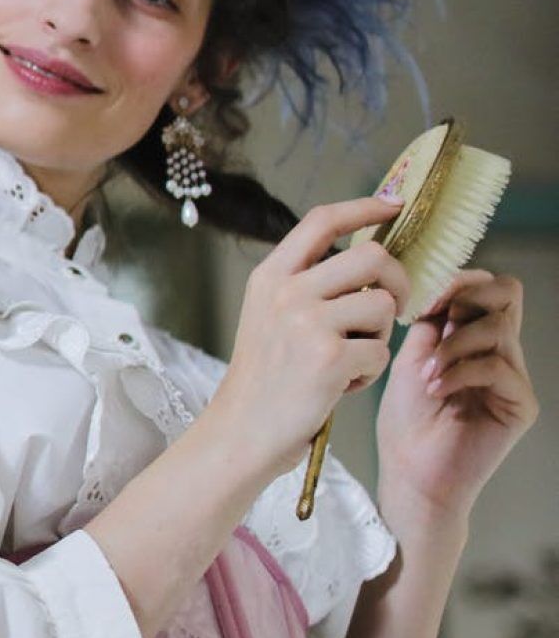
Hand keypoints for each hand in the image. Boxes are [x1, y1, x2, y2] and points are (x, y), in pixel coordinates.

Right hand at [212, 196, 409, 482]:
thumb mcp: (268, 316)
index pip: (322, 220)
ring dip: (381, 335)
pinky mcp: (329, 358)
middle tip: (390, 308)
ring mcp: (307, 323)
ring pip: (383, 306)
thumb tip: (369, 259)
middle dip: (396, 281)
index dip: (365, 206)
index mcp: (270, 276)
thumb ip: (306, 284)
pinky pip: (381, 351)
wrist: (242, 431)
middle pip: (371, 256)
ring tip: (352, 358)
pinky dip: (371, 371)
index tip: (393, 205)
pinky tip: (342, 384)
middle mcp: (287, 292)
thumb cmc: (264, 379)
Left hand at [376, 269, 537, 530]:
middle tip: (433, 320)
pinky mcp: (520, 404)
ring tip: (426, 375)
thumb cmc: (406, 422)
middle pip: (508, 294)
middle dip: (465, 298)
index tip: (426, 298)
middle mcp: (499, 352)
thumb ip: (431, 324)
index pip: (488, 288)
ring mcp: (513, 377)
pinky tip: (436, 390)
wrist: (410, 473)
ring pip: (498, 328)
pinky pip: (498, 366)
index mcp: (471, 339)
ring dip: (453, 345)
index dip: (460, 281)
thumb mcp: (410, 359)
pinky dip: (461, 372)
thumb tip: (444, 290)